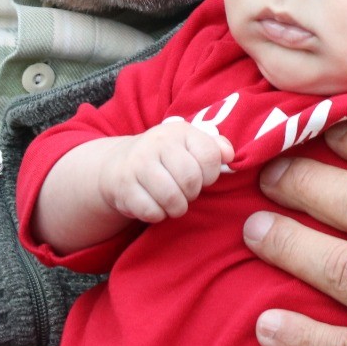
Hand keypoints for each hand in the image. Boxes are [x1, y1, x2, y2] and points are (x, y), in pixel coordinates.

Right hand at [98, 117, 234, 222]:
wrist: (117, 165)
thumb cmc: (163, 159)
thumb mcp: (188, 146)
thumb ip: (213, 148)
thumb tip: (229, 155)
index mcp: (179, 131)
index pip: (209, 155)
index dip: (211, 174)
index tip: (201, 176)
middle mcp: (157, 142)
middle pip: (191, 179)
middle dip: (192, 193)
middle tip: (184, 191)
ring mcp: (137, 163)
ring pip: (172, 198)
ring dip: (176, 207)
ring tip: (172, 201)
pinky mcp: (123, 186)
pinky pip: (152, 211)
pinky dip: (157, 214)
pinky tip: (153, 204)